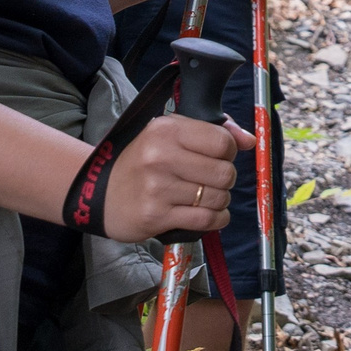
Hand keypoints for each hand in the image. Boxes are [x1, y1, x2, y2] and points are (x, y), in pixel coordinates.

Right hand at [101, 112, 253, 243]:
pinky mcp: (156, 216)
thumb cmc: (141, 162)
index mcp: (167, 130)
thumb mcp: (169, 135)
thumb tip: (250, 140)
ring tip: (203, 197)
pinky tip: (208, 214)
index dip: (228, 153)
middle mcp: (161, 156)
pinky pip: (206, 220)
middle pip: (225, 172)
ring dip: (219, 201)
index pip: (223, 142)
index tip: (218, 158)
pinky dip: (216, 219)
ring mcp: (158, 188)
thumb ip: (212, 132)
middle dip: (225, 180)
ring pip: (218, 198)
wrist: (99, 193)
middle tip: (210, 181)